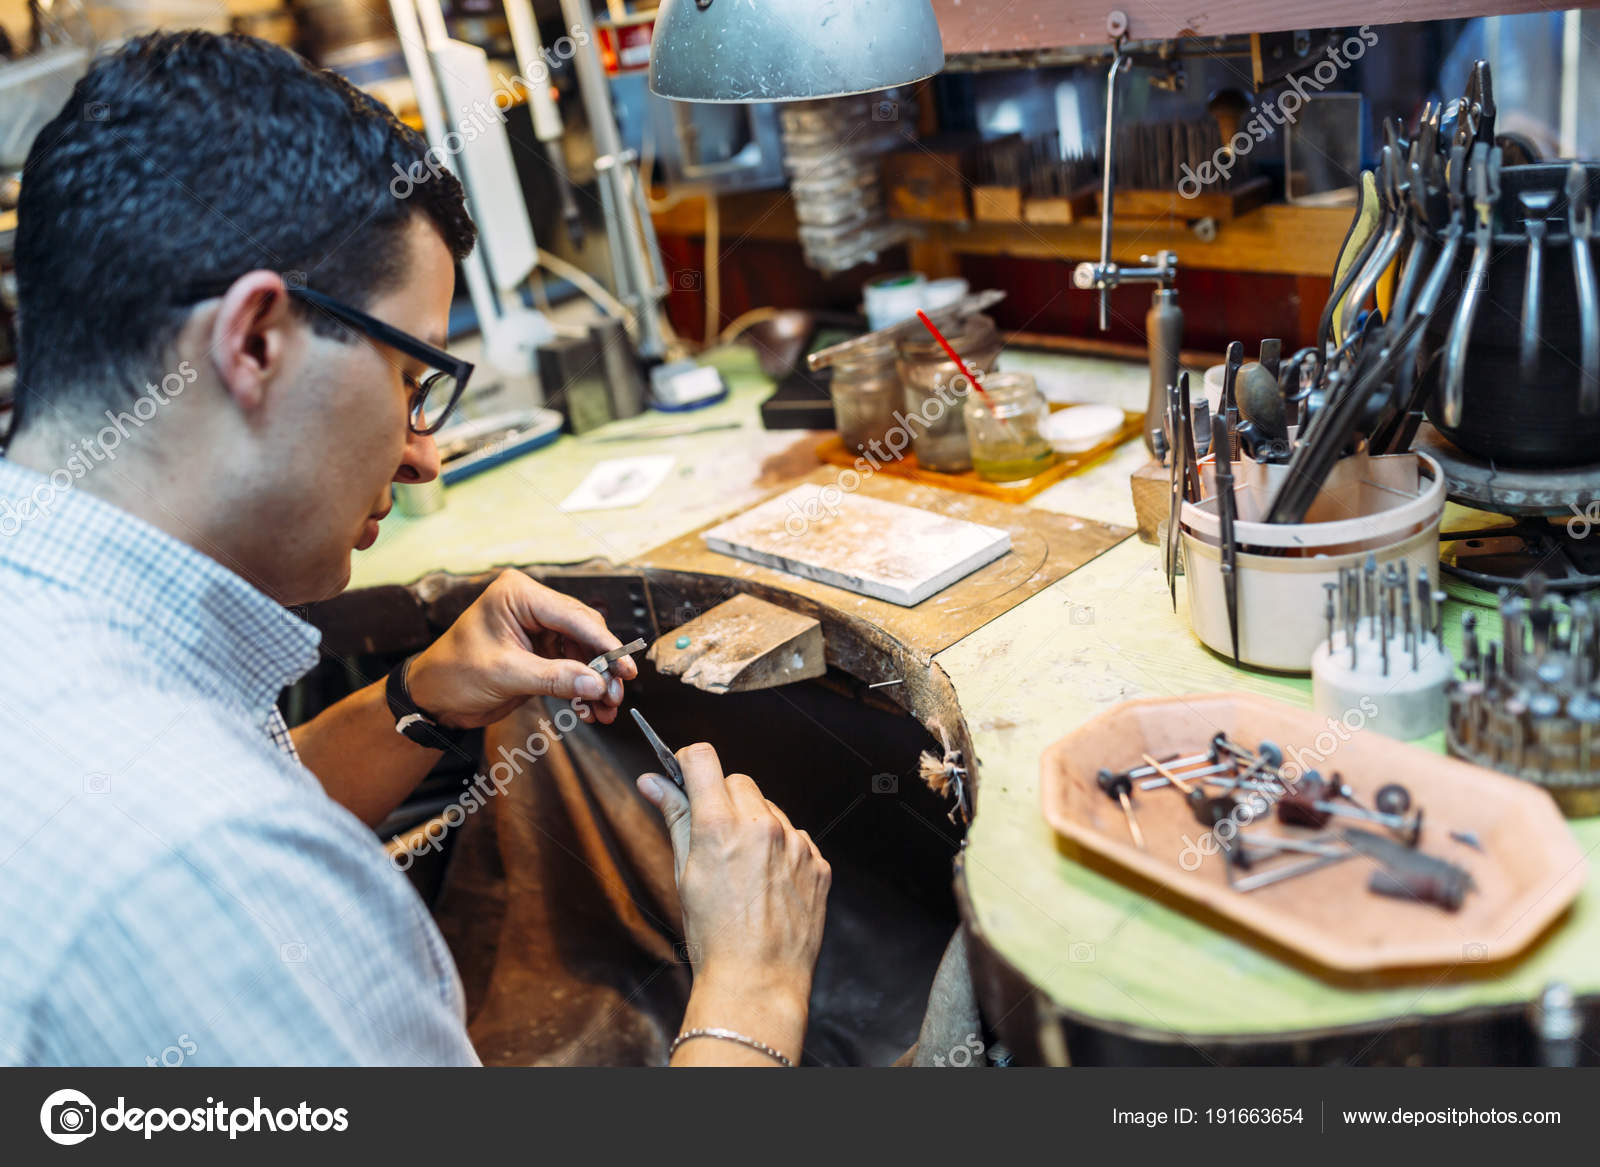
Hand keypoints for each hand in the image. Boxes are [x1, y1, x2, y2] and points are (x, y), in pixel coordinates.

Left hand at [407, 570, 637, 727]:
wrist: (431, 699)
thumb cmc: (452, 674)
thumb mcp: (505, 674)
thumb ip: (555, 677)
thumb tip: (597, 684)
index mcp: (519, 595)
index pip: (573, 615)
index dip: (603, 643)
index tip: (625, 666)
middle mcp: (532, 606)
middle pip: (584, 631)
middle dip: (602, 666)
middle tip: (616, 694)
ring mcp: (538, 629)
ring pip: (583, 651)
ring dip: (596, 681)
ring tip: (606, 708)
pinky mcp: (540, 652)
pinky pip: (572, 666)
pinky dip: (583, 687)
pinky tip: (591, 708)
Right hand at [638, 742, 829, 1058]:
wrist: (758, 982)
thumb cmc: (712, 935)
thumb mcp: (684, 874)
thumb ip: (674, 818)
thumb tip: (652, 781)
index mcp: (721, 825)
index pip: (703, 758)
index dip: (688, 762)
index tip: (684, 773)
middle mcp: (762, 826)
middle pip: (738, 781)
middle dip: (722, 798)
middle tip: (712, 835)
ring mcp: (795, 844)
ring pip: (769, 810)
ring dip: (754, 826)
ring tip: (743, 871)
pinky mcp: (818, 863)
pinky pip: (795, 839)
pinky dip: (781, 851)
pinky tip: (768, 885)